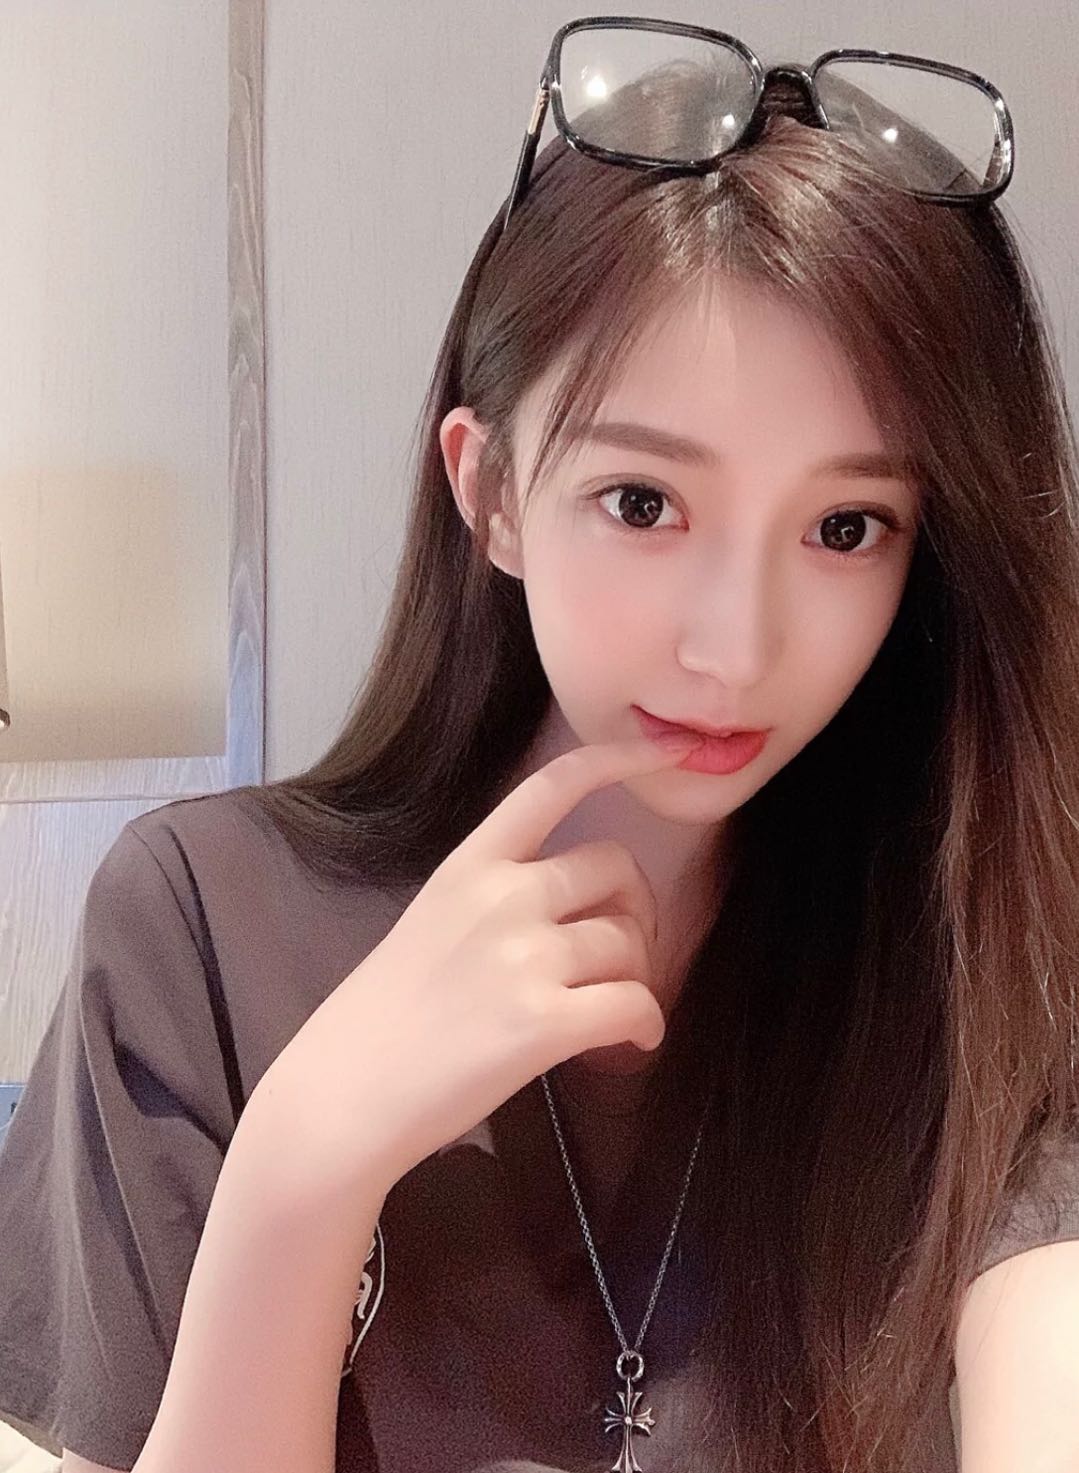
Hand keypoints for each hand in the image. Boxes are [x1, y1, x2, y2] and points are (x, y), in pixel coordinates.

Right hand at [253, 730, 702, 1200]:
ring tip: (609, 1014)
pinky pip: (636, 1004)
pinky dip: (646, 1024)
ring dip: (637, 977)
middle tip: (623, 953)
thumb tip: (572, 914)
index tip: (666, 751)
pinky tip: (631, 1042)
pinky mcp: (544, 1022)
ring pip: (630, 943)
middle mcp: (501, 897)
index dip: (617, 759)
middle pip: (617, 866)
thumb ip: (494, 901)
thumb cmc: (382, 1019)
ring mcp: (524, 957)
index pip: (551, 787)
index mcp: (469, 866)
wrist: (342, 1096)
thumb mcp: (429, 924)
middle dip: (637, 907)